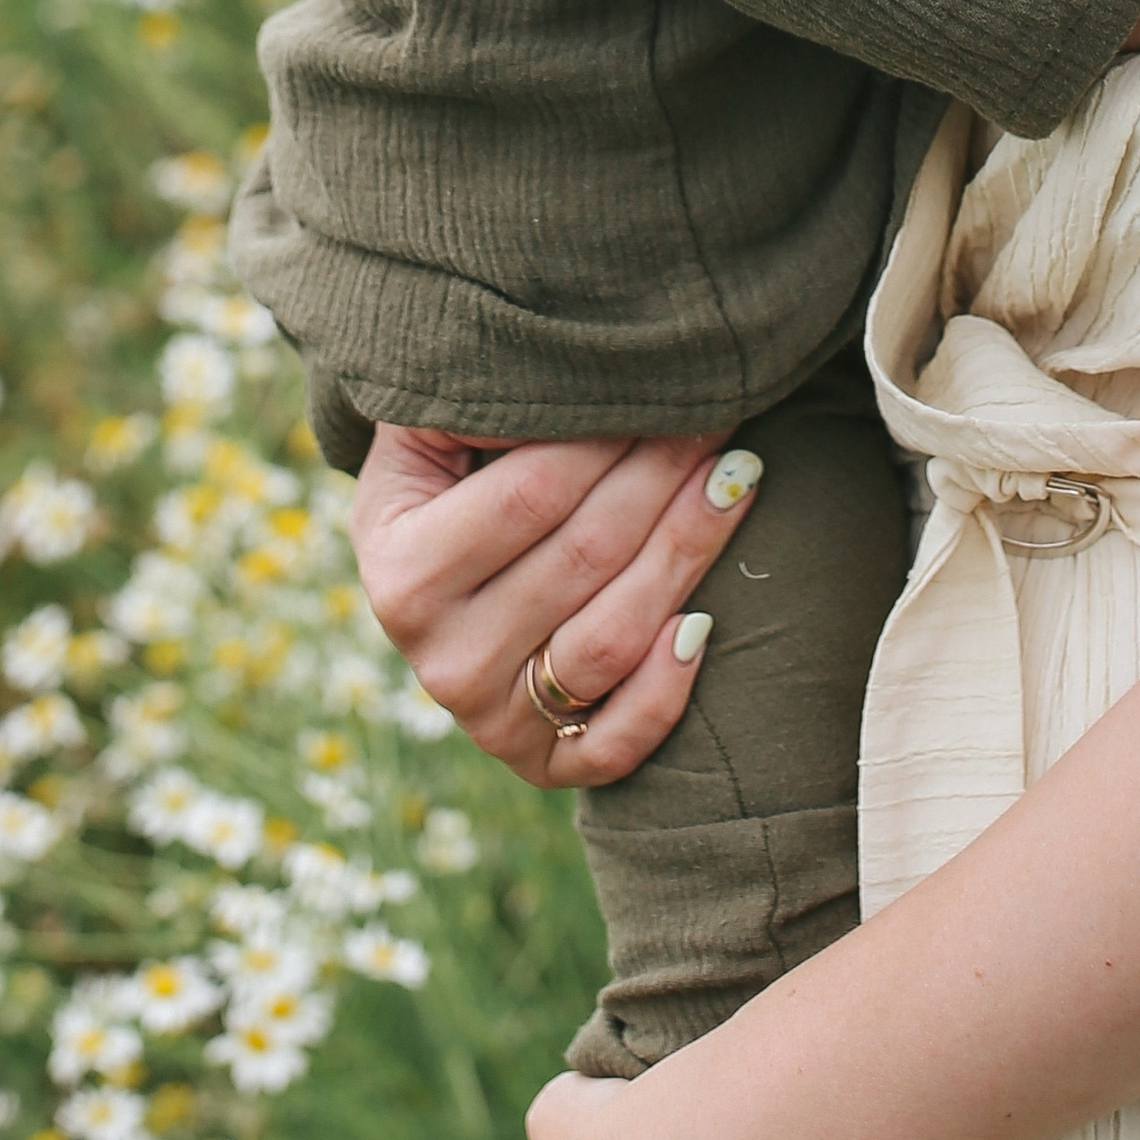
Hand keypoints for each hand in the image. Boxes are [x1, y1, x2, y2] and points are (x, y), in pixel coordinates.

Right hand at [348, 424, 761, 789]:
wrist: (433, 585)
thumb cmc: (450, 484)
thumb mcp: (430, 436)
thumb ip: (477, 402)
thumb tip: (568, 376)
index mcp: (403, 573)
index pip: (532, 496)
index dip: (613, 438)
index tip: (672, 388)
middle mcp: (442, 660)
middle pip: (587, 559)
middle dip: (665, 477)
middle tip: (719, 420)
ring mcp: (490, 722)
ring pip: (612, 639)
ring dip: (687, 553)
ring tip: (735, 481)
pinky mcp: (541, 764)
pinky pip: (616, 744)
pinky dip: (667, 691)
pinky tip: (704, 623)